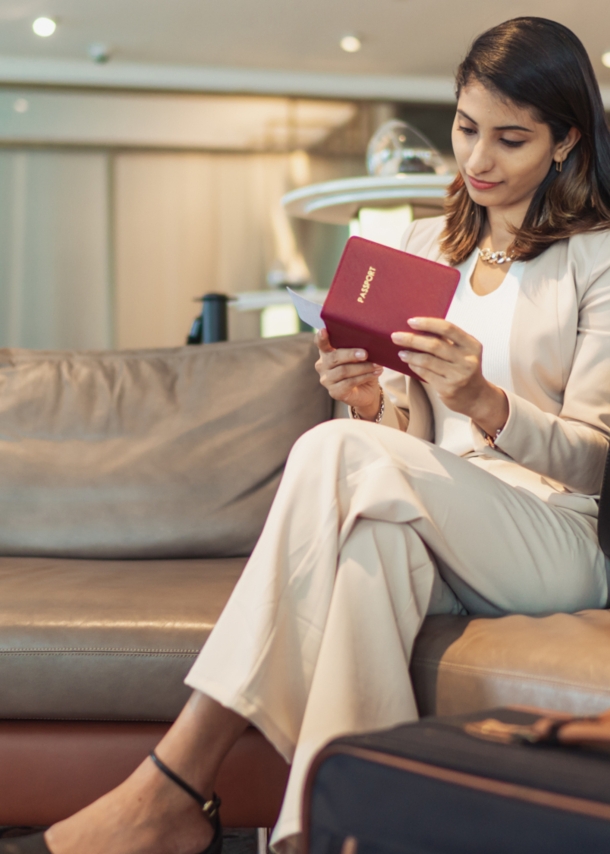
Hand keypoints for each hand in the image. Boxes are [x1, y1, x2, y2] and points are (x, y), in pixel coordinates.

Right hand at [314, 328, 382, 419]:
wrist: (367, 391)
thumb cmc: (362, 367)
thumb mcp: (361, 355)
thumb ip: (359, 347)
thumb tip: (369, 342)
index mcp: (327, 352)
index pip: (320, 343)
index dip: (321, 338)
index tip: (323, 331)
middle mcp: (322, 365)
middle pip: (334, 357)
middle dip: (351, 354)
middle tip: (366, 353)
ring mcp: (327, 380)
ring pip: (343, 371)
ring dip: (363, 367)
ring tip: (377, 365)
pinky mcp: (334, 392)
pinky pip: (349, 383)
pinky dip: (364, 377)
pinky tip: (374, 374)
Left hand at [390, 317, 507, 435]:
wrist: (476, 397)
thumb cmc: (464, 369)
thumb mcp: (463, 352)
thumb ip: (447, 341)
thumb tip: (418, 328)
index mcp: (472, 345)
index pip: (448, 328)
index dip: (428, 323)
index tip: (411, 321)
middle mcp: (467, 360)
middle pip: (434, 345)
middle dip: (412, 339)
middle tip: (395, 336)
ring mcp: (458, 375)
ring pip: (428, 361)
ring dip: (411, 355)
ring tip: (400, 352)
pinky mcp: (449, 388)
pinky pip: (426, 374)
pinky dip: (415, 367)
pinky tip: (409, 363)